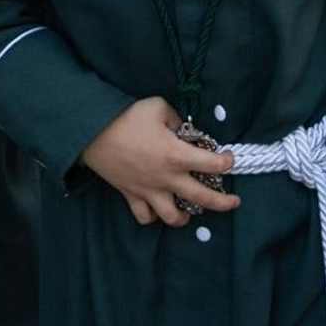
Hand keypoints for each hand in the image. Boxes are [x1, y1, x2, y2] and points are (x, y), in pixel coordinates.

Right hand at [80, 97, 239, 226]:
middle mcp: (167, 178)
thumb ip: (177, 119)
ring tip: (191, 211)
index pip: (214, 164)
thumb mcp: (158, 107)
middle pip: (204, 199)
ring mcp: (149, 191)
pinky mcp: (132, 195)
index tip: (228, 158)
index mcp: (177, 155)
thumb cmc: (126, 117)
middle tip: (234, 202)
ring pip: (175, 217)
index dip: (227, 162)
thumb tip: (183, 130)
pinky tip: (157, 208)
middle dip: (224, 203)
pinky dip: (153, 216)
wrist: (92, 132)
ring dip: (187, 216)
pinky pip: (145, 216)